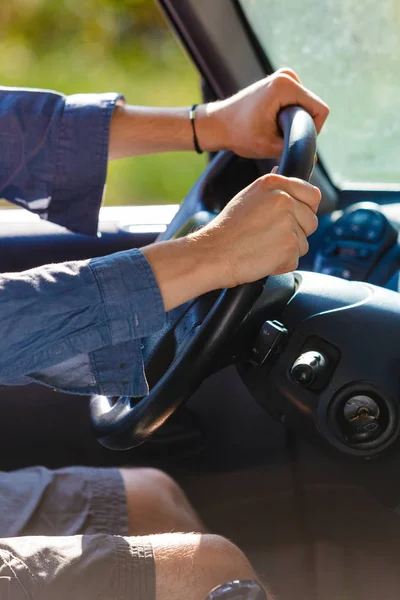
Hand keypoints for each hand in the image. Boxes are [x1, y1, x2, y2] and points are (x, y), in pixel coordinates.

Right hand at [143, 172, 320, 310]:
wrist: (212, 253)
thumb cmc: (226, 230)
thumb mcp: (248, 197)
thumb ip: (271, 188)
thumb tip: (280, 170)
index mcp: (275, 183)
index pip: (313, 195)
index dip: (305, 210)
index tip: (292, 220)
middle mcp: (284, 199)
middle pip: (311, 221)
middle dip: (296, 233)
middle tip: (269, 237)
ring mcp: (288, 222)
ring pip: (304, 243)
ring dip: (287, 250)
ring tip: (262, 247)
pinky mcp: (289, 245)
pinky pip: (295, 259)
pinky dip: (281, 264)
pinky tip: (262, 258)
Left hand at [197, 68, 328, 157]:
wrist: (218, 124)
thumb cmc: (239, 134)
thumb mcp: (268, 146)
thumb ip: (293, 149)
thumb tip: (313, 159)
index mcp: (286, 85)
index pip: (320, 110)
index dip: (313, 131)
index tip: (293, 141)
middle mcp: (288, 76)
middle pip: (313, 107)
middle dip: (302, 126)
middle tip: (279, 138)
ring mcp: (284, 77)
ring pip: (306, 106)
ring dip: (295, 122)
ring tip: (273, 130)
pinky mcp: (281, 82)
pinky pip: (298, 103)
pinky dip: (290, 116)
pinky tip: (272, 123)